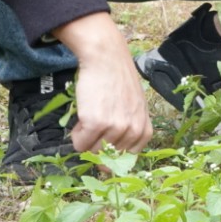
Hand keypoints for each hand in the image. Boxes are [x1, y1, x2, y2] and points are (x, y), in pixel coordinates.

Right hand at [51, 12, 153, 152]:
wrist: (107, 58)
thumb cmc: (118, 81)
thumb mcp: (134, 108)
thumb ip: (128, 131)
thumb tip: (110, 163)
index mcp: (144, 130)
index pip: (126, 159)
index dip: (112, 150)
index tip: (106, 138)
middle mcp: (132, 131)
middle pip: (107, 156)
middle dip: (97, 142)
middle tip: (97, 120)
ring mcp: (115, 127)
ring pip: (92, 151)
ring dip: (86, 137)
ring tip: (90, 115)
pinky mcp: (96, 123)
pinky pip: (79, 144)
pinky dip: (76, 134)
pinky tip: (83, 116)